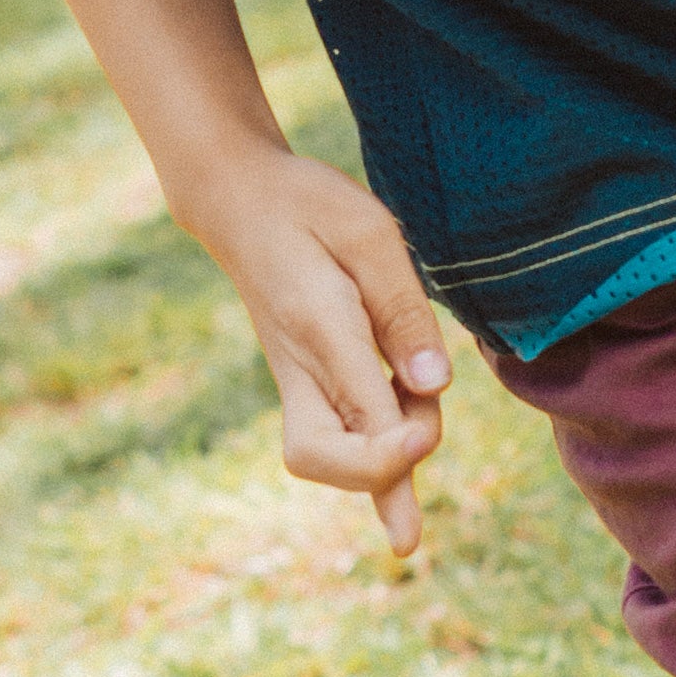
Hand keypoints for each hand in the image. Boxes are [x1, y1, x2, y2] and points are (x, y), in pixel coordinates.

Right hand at [180, 143, 449, 554]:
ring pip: (327, 459)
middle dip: (380, 475)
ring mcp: (295, 379)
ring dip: (383, 464)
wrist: (240, 201)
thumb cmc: (308, 206)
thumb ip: (402, 310)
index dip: (400, 441)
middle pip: (318, 459)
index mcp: (317, 323)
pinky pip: (337, 440)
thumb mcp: (369, 233)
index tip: (429, 420)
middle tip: (425, 430)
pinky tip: (409, 425)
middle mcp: (298, 365)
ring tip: (422, 413)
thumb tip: (436, 385)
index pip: (358, 410)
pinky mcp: (305, 382)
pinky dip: (375, 452)